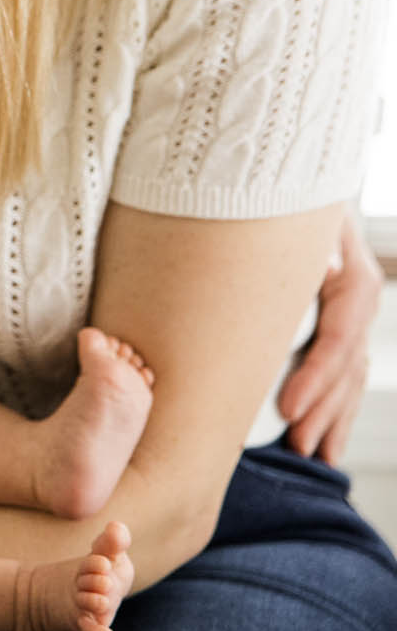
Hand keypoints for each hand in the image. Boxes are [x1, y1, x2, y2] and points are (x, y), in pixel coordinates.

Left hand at [278, 214, 382, 462]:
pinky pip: (343, 368)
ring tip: (312, 453)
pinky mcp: (335, 320)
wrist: (282, 176)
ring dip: (332, 416)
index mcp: (350, 275)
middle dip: (323, 409)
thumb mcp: (283, 213)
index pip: (338, 337)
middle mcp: (356, 296)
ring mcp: (350, 310)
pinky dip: (334, 403)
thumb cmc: (275, 197)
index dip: (314, 377)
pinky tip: (326, 437)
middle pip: (347, 364)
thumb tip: (311, 275)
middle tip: (296, 444)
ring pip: (350, 373)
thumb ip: (293, 248)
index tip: (287, 409)